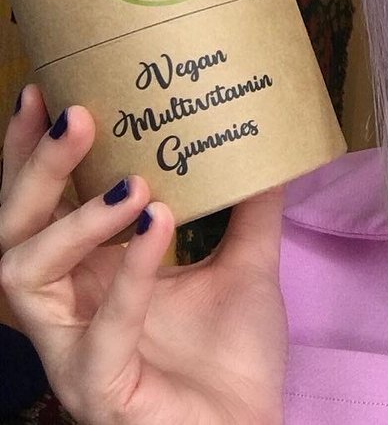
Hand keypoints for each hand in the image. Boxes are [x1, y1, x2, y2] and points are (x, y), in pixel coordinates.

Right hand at [0, 85, 286, 424]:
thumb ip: (250, 207)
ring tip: (136, 183)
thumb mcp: (246, 262)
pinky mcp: (98, 390)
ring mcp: (73, 352)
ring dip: (76, 222)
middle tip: (78, 114)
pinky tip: (161, 227)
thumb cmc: (232, 357)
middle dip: (36, 170)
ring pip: (25, 277)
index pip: (40, 204)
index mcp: (89, 274)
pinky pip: (99, 333)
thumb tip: (271, 141)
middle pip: (13, 231)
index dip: (29, 152)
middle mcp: (67, 307)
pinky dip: (130, 277)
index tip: (44, 88)